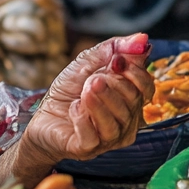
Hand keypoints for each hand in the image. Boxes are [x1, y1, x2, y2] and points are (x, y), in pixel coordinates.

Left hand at [0, 34, 153, 187]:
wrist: (41, 114)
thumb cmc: (68, 90)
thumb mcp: (88, 62)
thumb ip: (115, 48)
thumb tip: (143, 39)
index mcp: (130, 101)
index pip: (147, 88)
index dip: (135, 73)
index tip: (116, 60)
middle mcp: (125, 122)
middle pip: (132, 102)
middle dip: (112, 85)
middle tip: (92, 78)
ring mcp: (108, 139)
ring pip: (115, 122)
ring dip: (97, 101)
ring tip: (83, 90)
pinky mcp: (88, 149)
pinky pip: (93, 135)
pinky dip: (82, 117)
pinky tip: (73, 108)